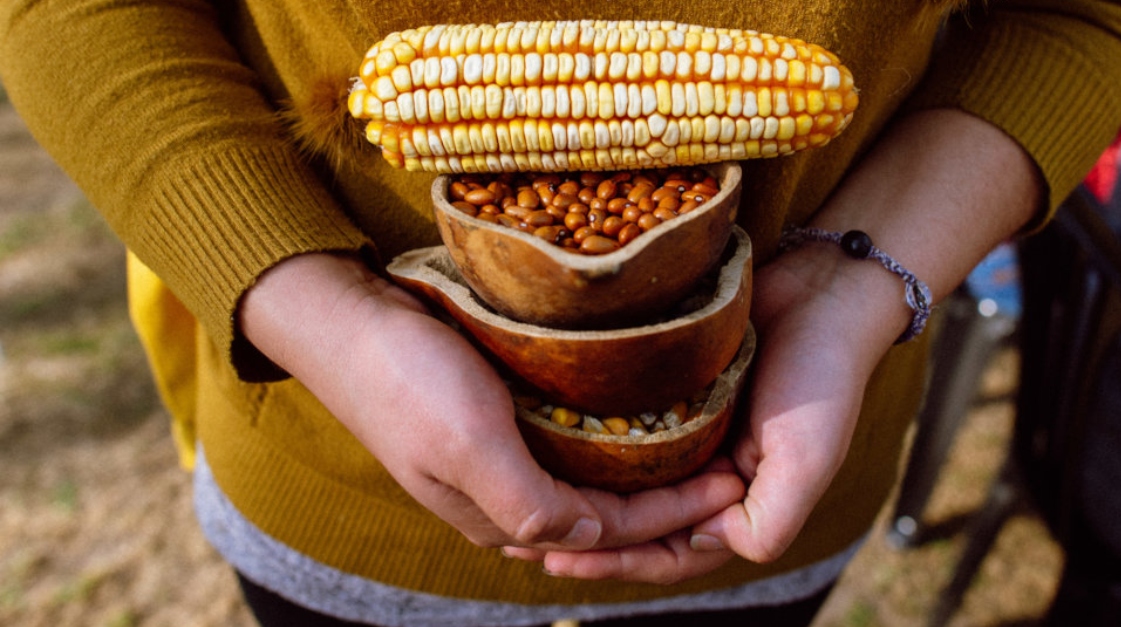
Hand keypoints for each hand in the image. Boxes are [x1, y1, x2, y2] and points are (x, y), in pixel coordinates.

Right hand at [237, 252, 745, 551]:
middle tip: (734, 466)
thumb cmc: (404, 381)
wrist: (348, 321)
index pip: (612, 532)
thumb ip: (528, 504)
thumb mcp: (465, 445)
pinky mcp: (504, 416)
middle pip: (611, 515)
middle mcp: (511, 494)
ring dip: (651, 465)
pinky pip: (578, 438)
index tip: (735, 483)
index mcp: (504, 516)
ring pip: (598, 477)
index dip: (677, 514)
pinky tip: (651, 407)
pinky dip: (621, 431)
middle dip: (672, 500)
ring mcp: (508, 455)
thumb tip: (593, 539)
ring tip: (706, 436)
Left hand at [505, 242, 907, 581]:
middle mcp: (703, 476)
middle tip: (515, 541)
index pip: (668, 553)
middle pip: (633, 524)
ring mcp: (684, 434)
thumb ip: (770, 519)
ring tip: (515, 496)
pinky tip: (541, 437)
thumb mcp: (808, 458)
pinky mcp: (667, 393)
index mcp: (735, 505)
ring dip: (573, 492)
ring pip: (620, 480)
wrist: (824, 288)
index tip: (558, 558)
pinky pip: (619, 426)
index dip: (616, 562)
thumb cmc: (823, 375)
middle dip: (579, 537)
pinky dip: (584, 439)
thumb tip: (699, 542)